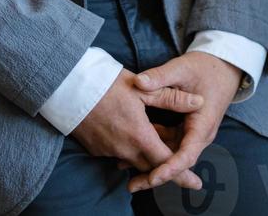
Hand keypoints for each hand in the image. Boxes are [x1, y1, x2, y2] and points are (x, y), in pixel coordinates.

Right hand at [71, 67, 204, 190]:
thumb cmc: (106, 84)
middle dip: (165, 168)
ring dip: (147, 158)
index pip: (166, 161)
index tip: (197, 184)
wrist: (67, 87)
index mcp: (139, 135)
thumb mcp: (141, 88)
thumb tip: (199, 102)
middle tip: (180, 167)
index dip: (183, 174)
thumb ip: (171, 97)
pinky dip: (129, 150)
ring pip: (134, 161)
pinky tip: (131, 135)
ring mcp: (108, 151)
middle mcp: (124, 149)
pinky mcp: (96, 148)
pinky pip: (119, 154)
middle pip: (151, 166)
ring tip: (157, 147)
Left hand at [127, 51, 242, 192]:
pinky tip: (133, 146)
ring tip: (123, 166)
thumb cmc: (205, 67)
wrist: (222, 66)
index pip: (186, 154)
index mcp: (202, 124)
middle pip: (177, 161)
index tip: (152, 177)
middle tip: (131, 184)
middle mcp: (199, 134)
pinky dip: (153, 145)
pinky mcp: (186, 129)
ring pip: (172, 153)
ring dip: (151, 160)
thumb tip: (138, 82)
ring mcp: (192, 133)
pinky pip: (169, 142)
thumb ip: (160, 76)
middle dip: (155, 172)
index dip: (169, 168)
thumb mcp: (182, 68)